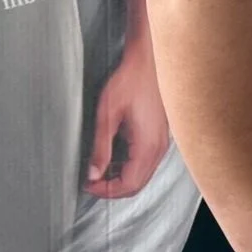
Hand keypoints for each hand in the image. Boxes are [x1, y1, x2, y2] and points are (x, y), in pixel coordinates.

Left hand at [86, 38, 170, 197]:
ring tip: (102, 169)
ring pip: (144, 175)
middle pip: (138, 184)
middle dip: (113, 188)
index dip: (105, 190)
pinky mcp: (162, 134)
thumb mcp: (107, 114)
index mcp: (147, 145)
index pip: (128, 185)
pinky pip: (148, 162)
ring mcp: (163, 140)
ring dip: (122, 178)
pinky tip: (117, 157)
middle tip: (92, 181)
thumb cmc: (130, 81)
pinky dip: (132, 167)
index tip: (88, 184)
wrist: (149, 60)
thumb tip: (93, 174)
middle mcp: (159, 146)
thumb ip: (100, 148)